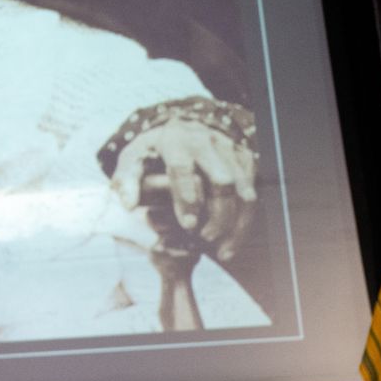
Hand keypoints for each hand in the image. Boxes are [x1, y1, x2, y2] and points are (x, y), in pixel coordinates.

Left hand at [110, 116, 256, 258]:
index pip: (184, 169)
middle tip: (205, 238)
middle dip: (218, 214)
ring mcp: (230, 151)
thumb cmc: (154, 149)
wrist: (183, 128)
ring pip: (244, 191)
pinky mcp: (246, 160)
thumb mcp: (134, 157)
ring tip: (223, 251)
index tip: (188, 225)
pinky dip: (246, 221)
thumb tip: (128, 205)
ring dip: (236, 224)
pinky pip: (254, 194)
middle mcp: (208, 143)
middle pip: (222, 181)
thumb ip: (126, 179)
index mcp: (176, 141)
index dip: (186, 197)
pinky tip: (233, 242)